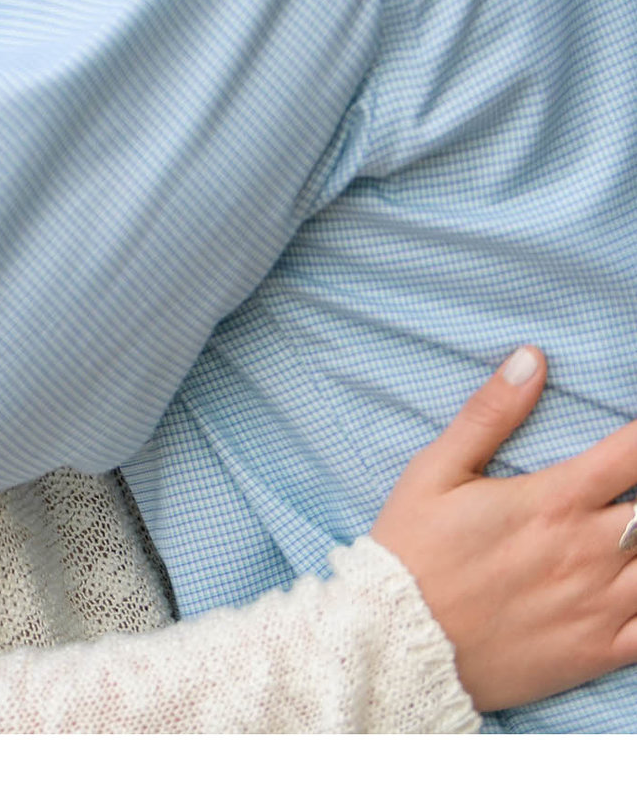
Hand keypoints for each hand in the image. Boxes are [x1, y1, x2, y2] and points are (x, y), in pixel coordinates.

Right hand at [369, 347, 636, 710]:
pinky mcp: (599, 650)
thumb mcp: (434, 472)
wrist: (396, 644)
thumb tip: (531, 359)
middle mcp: (588, 550)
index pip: (632, 455)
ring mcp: (600, 604)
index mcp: (552, 502)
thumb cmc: (412, 553)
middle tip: (629, 498)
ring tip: (633, 536)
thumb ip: (489, 415)